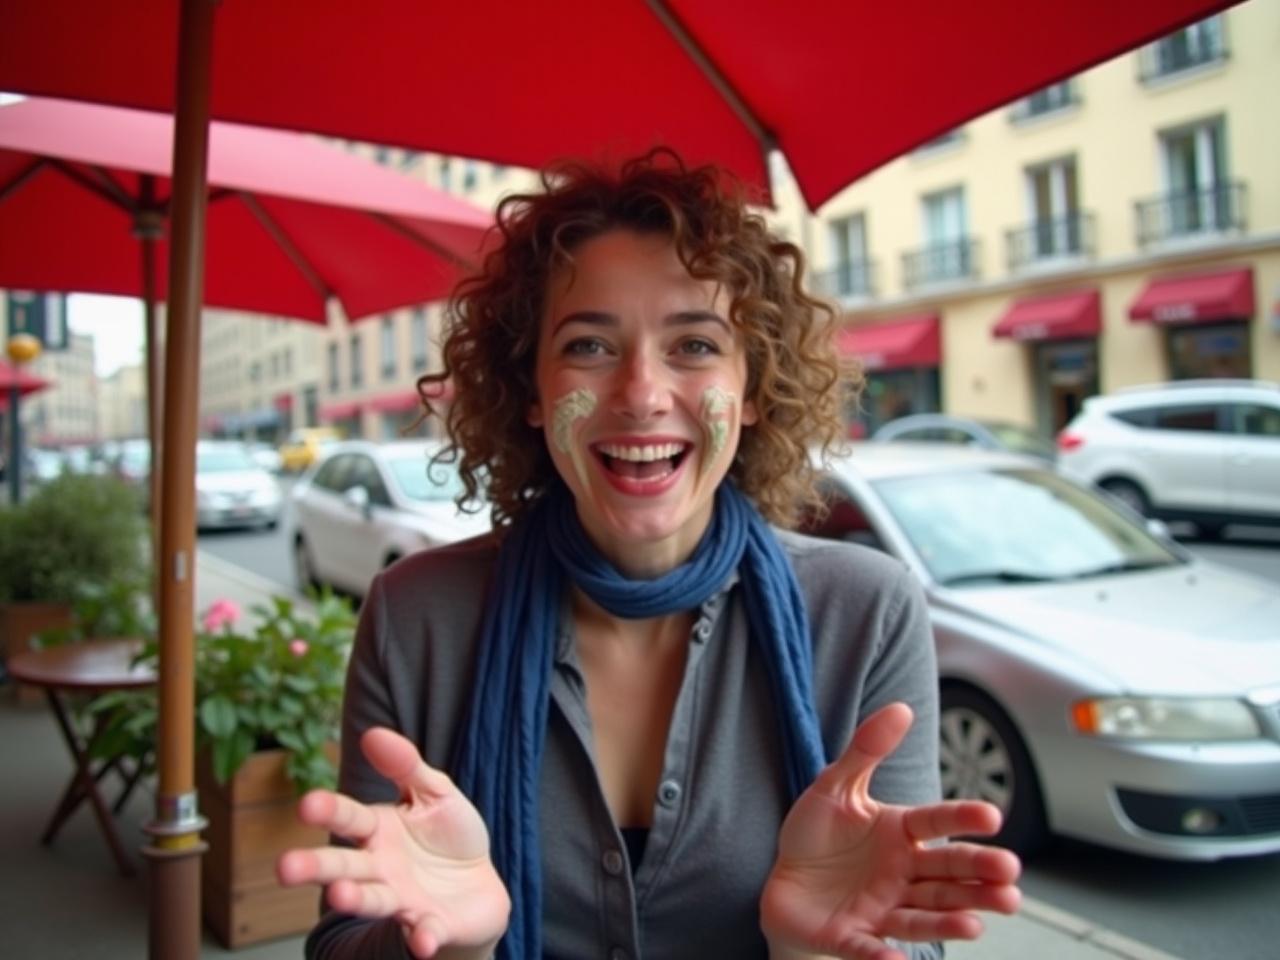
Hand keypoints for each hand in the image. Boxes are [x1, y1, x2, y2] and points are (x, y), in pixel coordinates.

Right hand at [276, 727, 510, 958]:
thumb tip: (372, 732)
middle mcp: (379, 868)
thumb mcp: (434, 792)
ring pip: (372, 900)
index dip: (328, 810)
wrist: (480, 885)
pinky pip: (423, 932)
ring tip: (340, 896)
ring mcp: (401, 900)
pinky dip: (422, 937)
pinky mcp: (430, 927)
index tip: (307, 804)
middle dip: (315, 867)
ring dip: (355, 900)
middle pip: (342, 865)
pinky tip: (422, 940)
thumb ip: (405, 766)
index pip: (348, 817)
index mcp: (377, 829)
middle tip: (285, 868)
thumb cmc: (450, 835)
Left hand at [760, 703, 1020, 959]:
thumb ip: (866, 749)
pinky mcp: (854, 937)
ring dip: (952, 920)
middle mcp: (902, 873)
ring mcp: (882, 907)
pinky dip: (885, 957)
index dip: (962, 818)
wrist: (783, 882)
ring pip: (925, 914)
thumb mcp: (834, 786)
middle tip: (1011, 876)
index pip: (936, 822)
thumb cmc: (816, 834)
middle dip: (978, 877)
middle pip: (946, 875)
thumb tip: (902, 707)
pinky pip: (871, 948)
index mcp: (900, 833)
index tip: (993, 816)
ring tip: (980, 922)